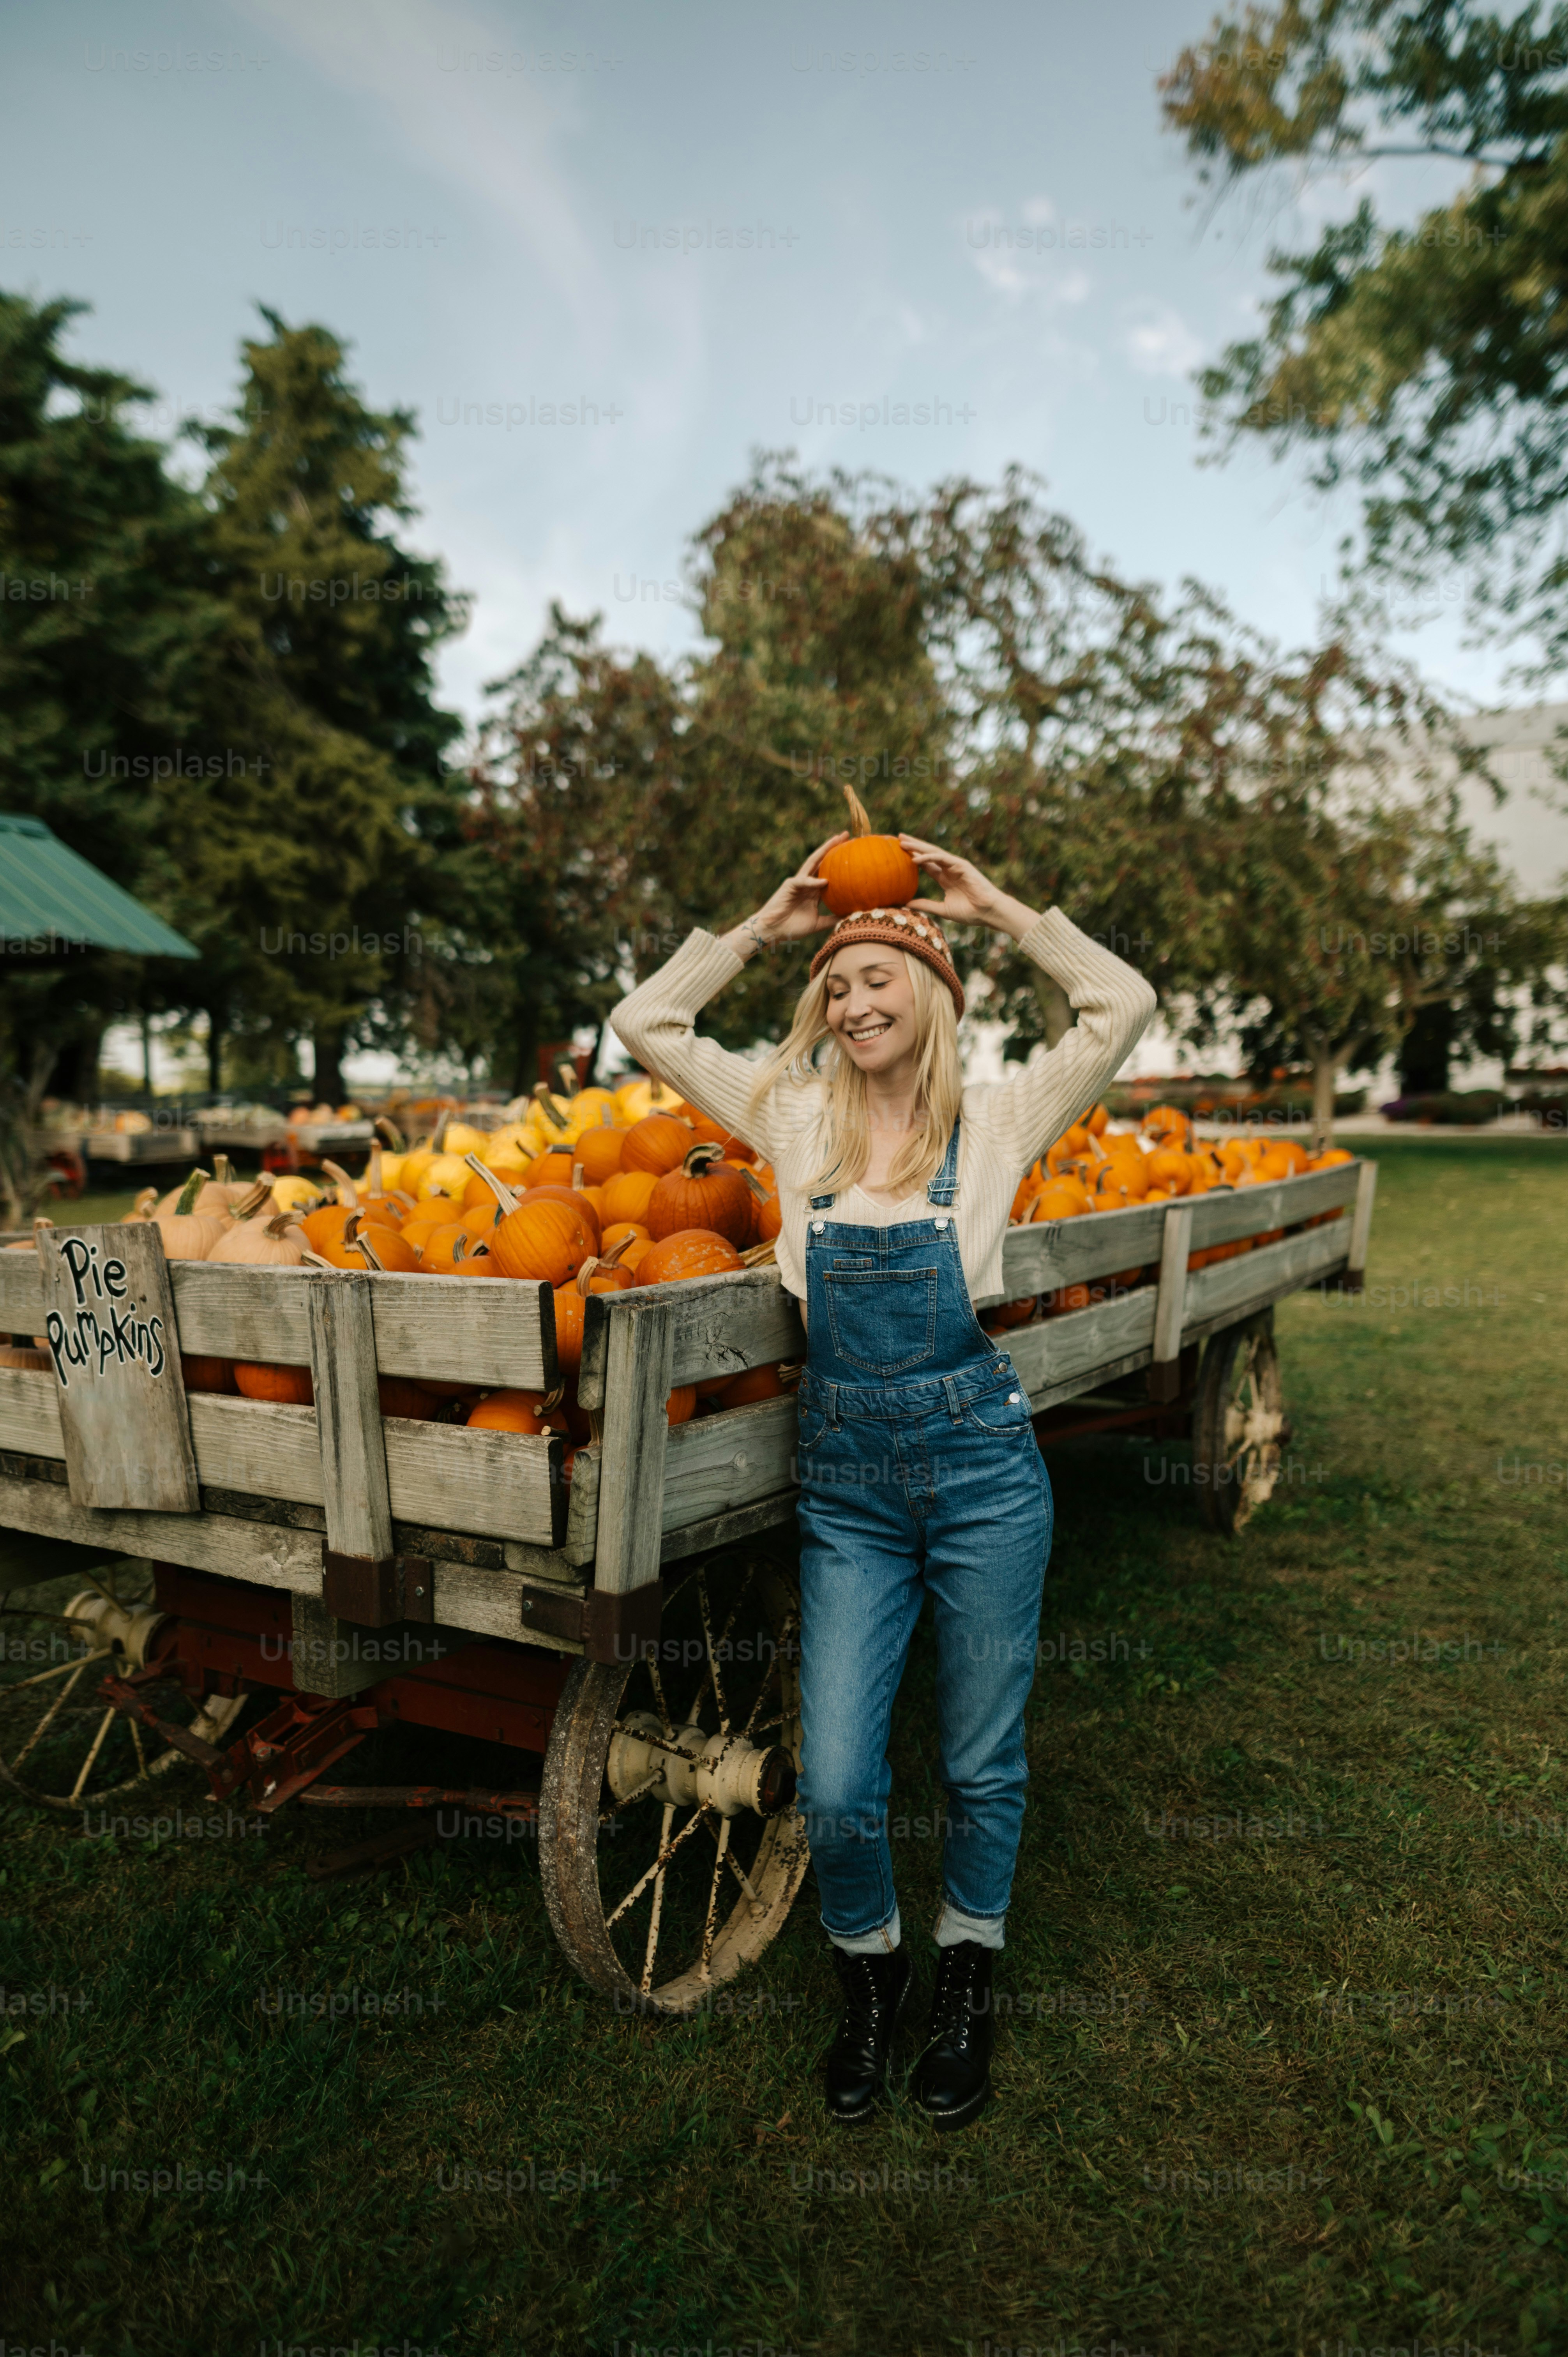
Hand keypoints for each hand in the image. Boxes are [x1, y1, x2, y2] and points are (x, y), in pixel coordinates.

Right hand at [730, 833, 847, 949]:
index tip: (853, 852)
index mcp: (814, 890)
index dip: (839, 862)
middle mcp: (807, 882)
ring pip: (812, 862)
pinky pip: (803, 882)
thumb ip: (831, 919)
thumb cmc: (792, 927)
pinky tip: (825, 881)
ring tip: (837, 839)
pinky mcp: (789, 885)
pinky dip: (813, 882)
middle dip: (833, 847)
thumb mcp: (817, 923)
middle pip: (822, 861)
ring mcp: (798, 882)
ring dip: (824, 850)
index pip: (829, 871)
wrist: (773, 930)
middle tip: (847, 835)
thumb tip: (849, 918)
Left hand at [899, 837, 1038, 939]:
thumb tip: (906, 904)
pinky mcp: (962, 865)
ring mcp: (955, 866)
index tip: (899, 853)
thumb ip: (925, 905)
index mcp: (945, 878)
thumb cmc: (970, 913)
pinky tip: (916, 858)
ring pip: (933, 852)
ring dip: (917, 847)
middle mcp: (949, 869)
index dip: (913, 857)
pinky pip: (942, 859)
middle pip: (927, 854)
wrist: (988, 913)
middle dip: (913, 846)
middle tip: (898, 838)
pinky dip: (928, 857)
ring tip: (902, 842)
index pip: (926, 864)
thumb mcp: (942, 909)